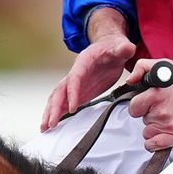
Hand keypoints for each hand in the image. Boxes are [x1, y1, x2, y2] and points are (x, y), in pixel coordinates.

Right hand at [41, 11, 137, 130]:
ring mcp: (76, 84)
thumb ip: (123, 48)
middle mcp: (75, 73)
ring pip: (58, 98)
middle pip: (60, 91)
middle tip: (51, 123)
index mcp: (83, 62)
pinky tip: (54, 124)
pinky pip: (66, 102)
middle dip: (54, 107)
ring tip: (45, 128)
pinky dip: (58, 113)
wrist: (110, 47)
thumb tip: (127, 49)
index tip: (72, 108)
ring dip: (51, 112)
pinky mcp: (80, 91)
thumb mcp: (121, 46)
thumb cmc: (113, 47)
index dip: (72, 93)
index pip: (74, 79)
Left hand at [126, 58, 172, 150]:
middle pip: (142, 120)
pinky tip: (164, 132)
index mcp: (155, 94)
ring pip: (147, 132)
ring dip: (155, 127)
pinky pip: (152, 145)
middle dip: (150, 114)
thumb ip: (141, 67)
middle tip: (165, 108)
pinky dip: (155, 142)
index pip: (134, 108)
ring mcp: (169, 125)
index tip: (150, 102)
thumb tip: (130, 81)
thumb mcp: (164, 65)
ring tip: (169, 117)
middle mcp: (161, 111)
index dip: (141, 105)